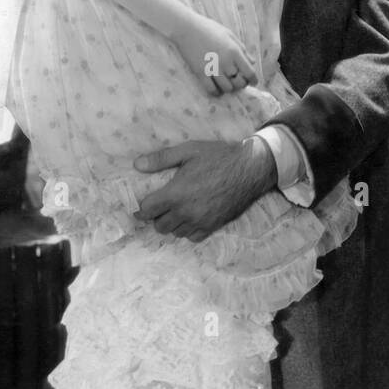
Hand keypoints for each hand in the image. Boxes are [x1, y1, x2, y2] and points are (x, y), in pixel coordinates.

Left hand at [133, 138, 275, 241]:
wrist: (250, 169)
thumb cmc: (219, 157)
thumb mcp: (188, 150)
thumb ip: (161, 159)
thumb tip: (137, 164)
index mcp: (175, 194)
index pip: (147, 210)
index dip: (142, 207)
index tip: (144, 203)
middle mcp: (186, 212)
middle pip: (159, 225)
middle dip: (157, 216)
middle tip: (161, 206)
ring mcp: (200, 221)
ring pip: (175, 233)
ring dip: (172, 224)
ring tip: (176, 211)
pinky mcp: (214, 226)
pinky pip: (193, 237)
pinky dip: (188, 231)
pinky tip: (191, 218)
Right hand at [171, 13, 257, 96]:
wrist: (186, 28)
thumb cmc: (209, 29)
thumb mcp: (230, 35)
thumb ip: (242, 49)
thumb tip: (252, 62)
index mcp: (235, 52)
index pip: (250, 72)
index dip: (254, 80)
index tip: (254, 82)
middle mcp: (225, 62)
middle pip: (239, 83)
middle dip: (242, 84)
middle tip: (239, 81)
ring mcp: (213, 68)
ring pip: (227, 88)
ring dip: (230, 88)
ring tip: (228, 84)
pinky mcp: (200, 73)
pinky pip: (211, 89)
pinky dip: (216, 92)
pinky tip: (217, 89)